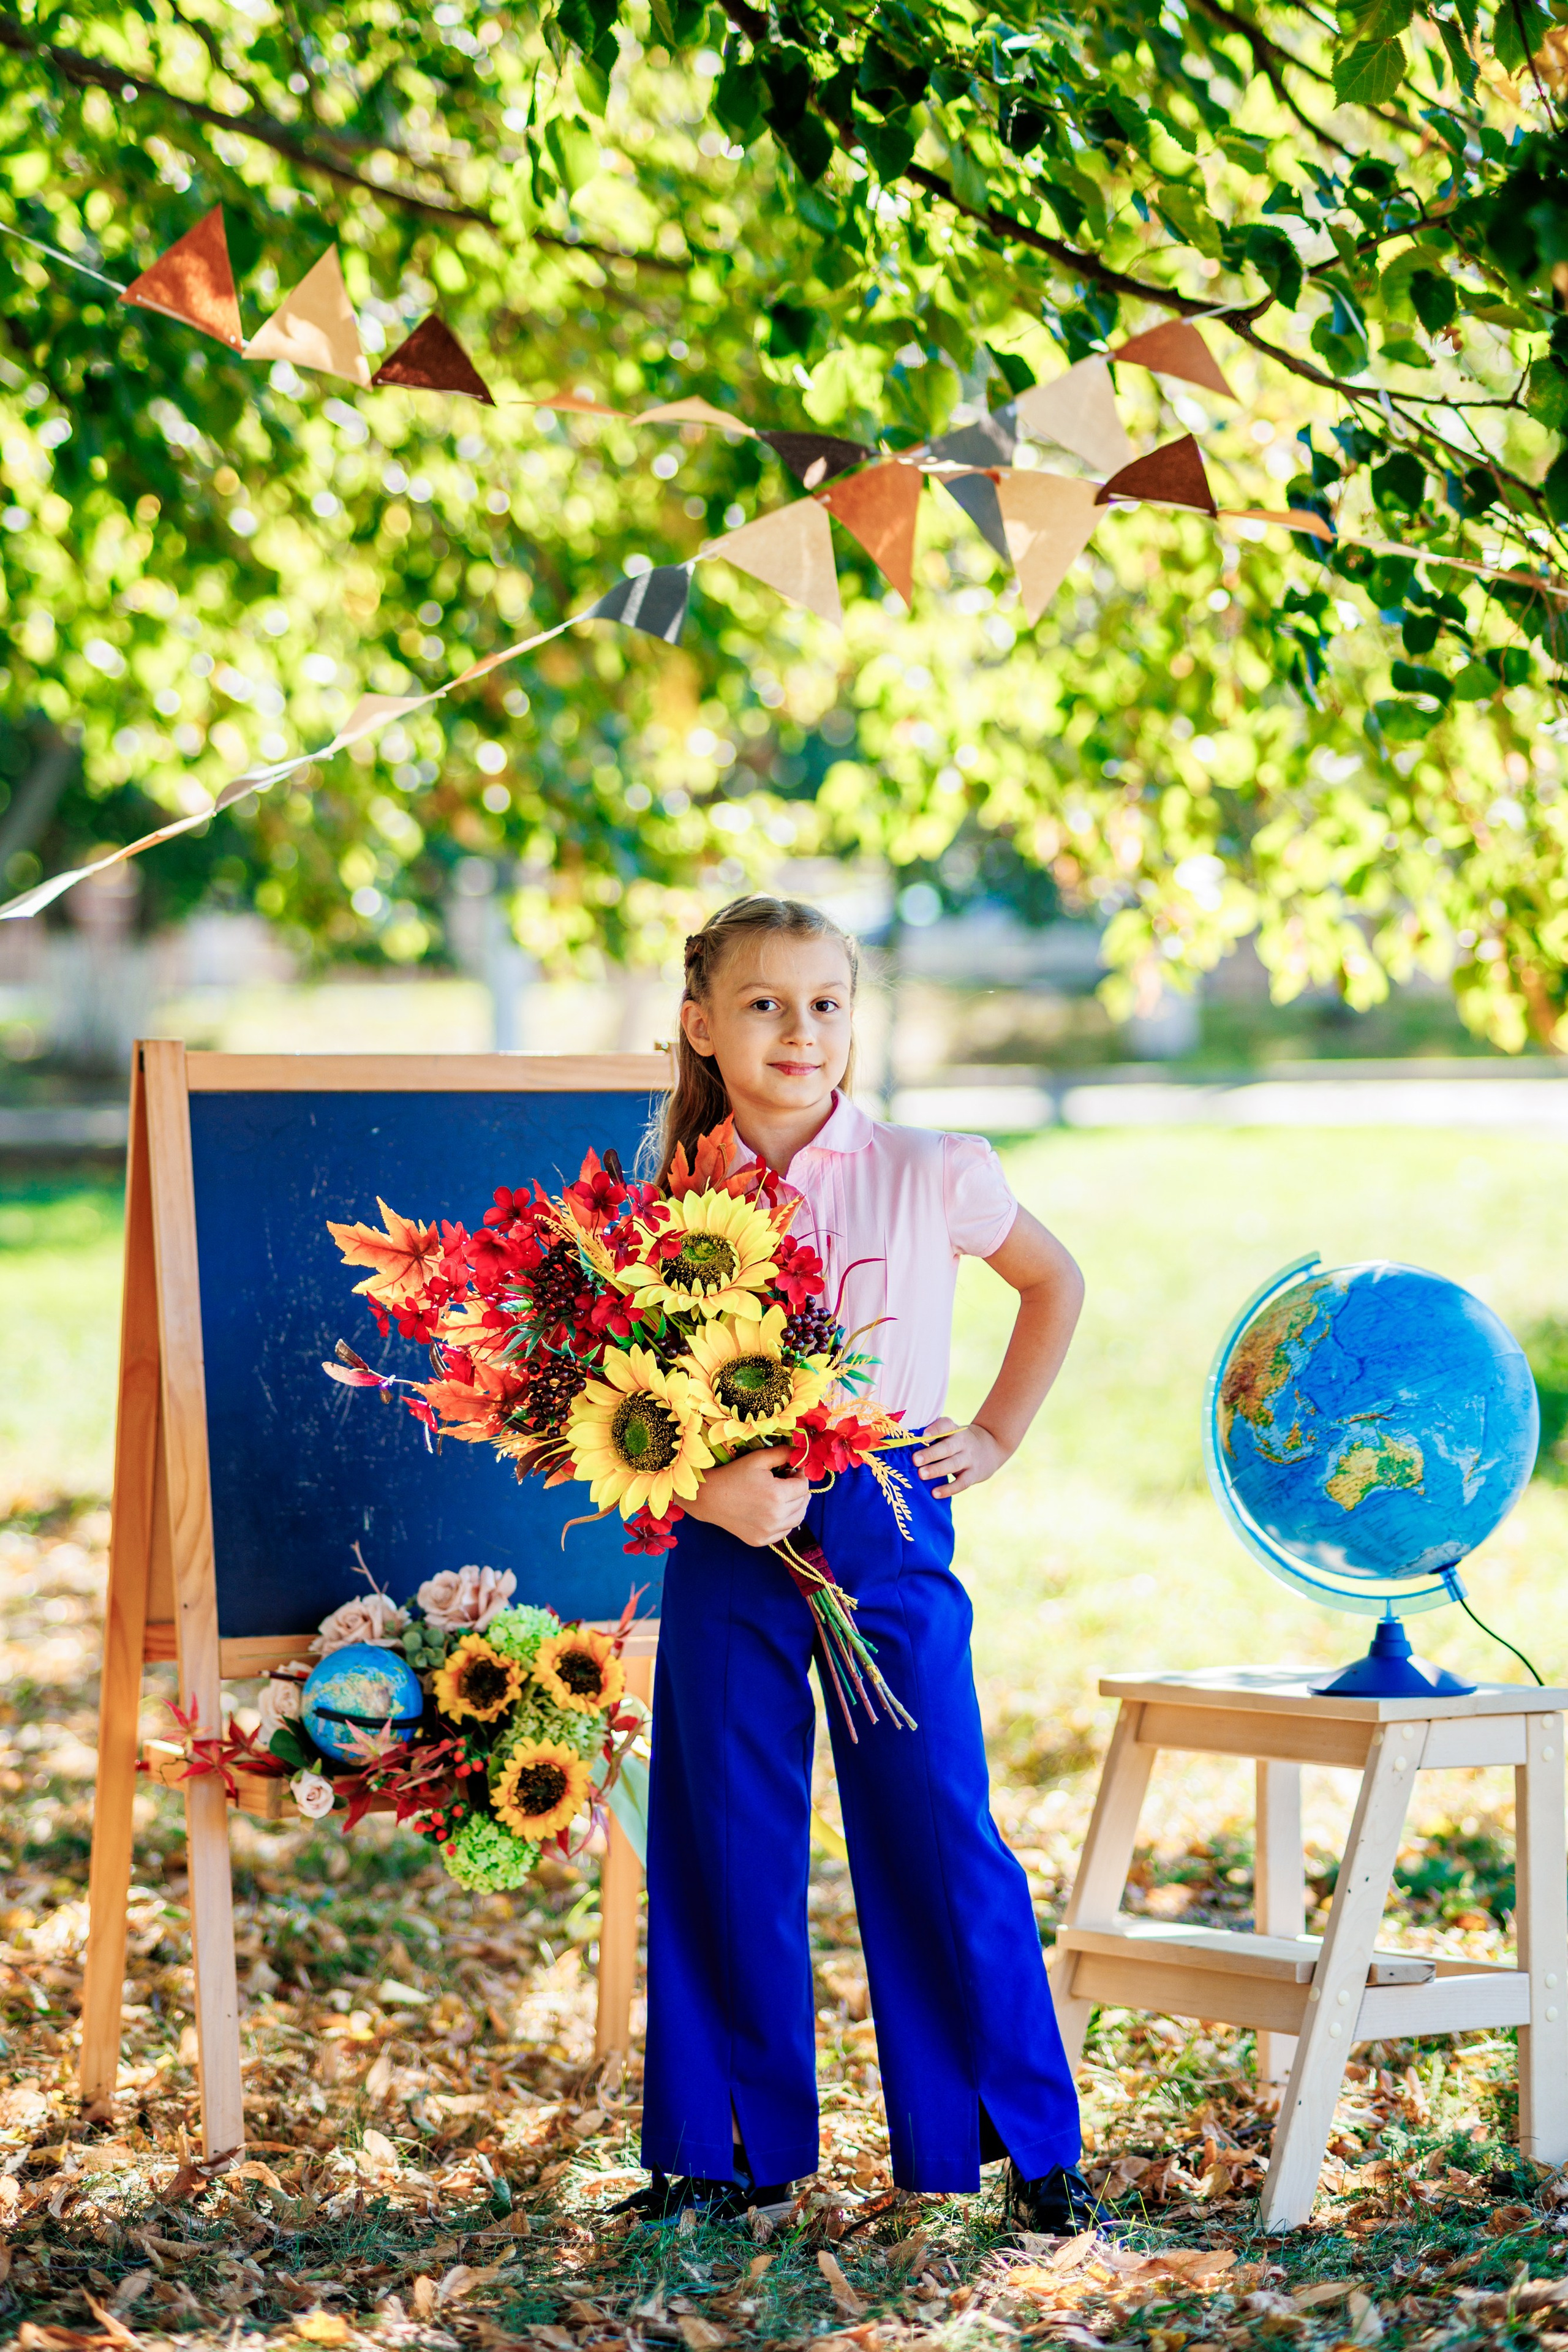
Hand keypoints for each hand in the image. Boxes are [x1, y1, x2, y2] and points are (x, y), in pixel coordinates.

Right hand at [684, 1445, 811, 1547]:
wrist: (710, 1497)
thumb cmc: (734, 1475)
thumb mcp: (758, 1459)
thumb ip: (783, 1454)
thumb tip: (801, 1453)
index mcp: (776, 1495)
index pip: (803, 1486)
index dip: (801, 1476)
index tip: (794, 1470)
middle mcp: (775, 1517)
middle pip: (802, 1502)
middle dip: (800, 1490)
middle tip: (790, 1481)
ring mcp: (768, 1532)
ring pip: (797, 1519)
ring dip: (797, 1506)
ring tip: (787, 1495)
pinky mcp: (761, 1540)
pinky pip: (784, 1531)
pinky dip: (786, 1521)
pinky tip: (777, 1510)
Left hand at [912, 1417, 1008, 1498]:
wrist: (992, 1446)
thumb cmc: (958, 1441)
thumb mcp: (951, 1433)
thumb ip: (933, 1436)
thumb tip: (902, 1444)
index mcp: (954, 1430)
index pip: (946, 1425)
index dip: (935, 1429)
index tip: (922, 1436)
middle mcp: (963, 1443)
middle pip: (947, 1447)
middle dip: (931, 1454)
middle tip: (915, 1460)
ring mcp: (969, 1459)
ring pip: (953, 1464)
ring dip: (937, 1470)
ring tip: (921, 1475)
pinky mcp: (974, 1475)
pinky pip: (962, 1483)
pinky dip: (949, 1489)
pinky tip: (935, 1493)